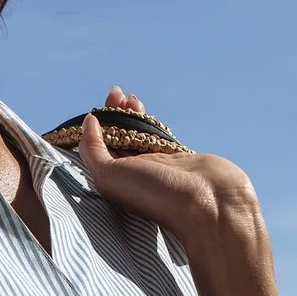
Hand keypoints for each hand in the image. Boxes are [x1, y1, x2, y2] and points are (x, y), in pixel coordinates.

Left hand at [79, 85, 262, 241]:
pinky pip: (156, 135)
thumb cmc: (157, 194)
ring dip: (129, 114)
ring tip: (126, 96)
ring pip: (136, 134)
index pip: (96, 151)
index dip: (93, 128)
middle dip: (112, 115)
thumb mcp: (110, 175)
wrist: (208, 202)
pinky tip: (143, 109)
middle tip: (114, 93)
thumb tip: (88, 124)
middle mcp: (133, 174)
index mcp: (114, 182)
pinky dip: (148, 121)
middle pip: (115, 139)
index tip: (96, 109)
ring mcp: (156, 164)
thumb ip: (93, 150)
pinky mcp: (176, 157)